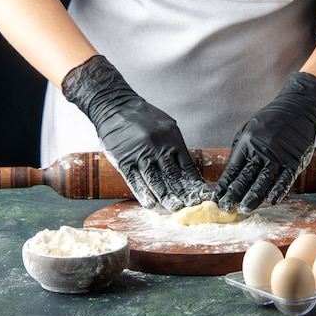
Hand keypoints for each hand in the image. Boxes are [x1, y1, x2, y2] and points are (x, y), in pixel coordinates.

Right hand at [62, 55, 208, 210]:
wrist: (115, 106)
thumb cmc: (143, 117)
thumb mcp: (167, 125)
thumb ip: (175, 145)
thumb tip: (186, 166)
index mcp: (171, 139)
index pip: (186, 166)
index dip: (194, 183)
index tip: (201, 195)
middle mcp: (158, 147)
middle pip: (173, 176)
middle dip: (183, 193)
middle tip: (192, 206)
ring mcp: (140, 154)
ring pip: (156, 180)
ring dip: (166, 197)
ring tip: (175, 209)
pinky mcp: (123, 160)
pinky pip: (134, 180)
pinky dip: (142, 193)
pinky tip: (150, 204)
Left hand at [212, 72, 315, 213]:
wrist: (297, 108)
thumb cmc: (271, 120)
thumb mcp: (250, 130)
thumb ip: (241, 151)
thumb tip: (232, 175)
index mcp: (247, 144)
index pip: (233, 169)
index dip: (224, 185)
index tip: (217, 198)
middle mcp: (261, 151)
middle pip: (245, 177)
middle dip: (234, 194)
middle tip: (226, 208)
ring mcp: (278, 156)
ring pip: (263, 181)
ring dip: (253, 197)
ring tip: (244, 209)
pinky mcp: (293, 160)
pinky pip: (285, 179)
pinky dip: (279, 190)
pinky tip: (271, 201)